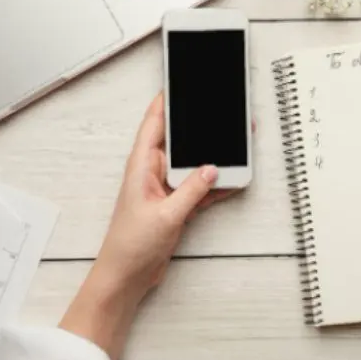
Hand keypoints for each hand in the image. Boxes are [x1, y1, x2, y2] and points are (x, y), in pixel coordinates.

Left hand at [95, 92, 234, 290]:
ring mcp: (165, 188)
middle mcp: (153, 172)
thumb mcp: (166, 215)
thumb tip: (212, 168)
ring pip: (193, 163)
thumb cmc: (130, 246)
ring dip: (211, 158)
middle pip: (179, 140)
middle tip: (219, 113)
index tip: (180, 82)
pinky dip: (214, 184)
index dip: (166, 100)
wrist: (126, 277)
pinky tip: (231, 179)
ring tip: (234, 145)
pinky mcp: (175, 204)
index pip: (154, 123)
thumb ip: (192, 190)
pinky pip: (199, 186)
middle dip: (199, 128)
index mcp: (141, 166)